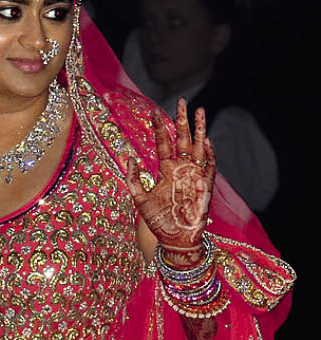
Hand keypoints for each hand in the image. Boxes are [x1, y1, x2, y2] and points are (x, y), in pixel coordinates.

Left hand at [125, 99, 216, 260]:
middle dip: (181, 120)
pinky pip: (209, 167)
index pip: (163, 143)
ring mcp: (194, 175)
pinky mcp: (205, 186)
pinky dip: (209, 154)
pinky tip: (206, 140)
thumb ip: (133, 179)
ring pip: (198, 146)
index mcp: (166, 170)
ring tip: (198, 110)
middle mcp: (181, 169)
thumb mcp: (139, 200)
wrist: (174, 240)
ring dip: (199, 129)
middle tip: (181, 100)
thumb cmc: (158, 221)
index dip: (159, 127)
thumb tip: (130, 158)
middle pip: (183, 139)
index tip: (154, 111)